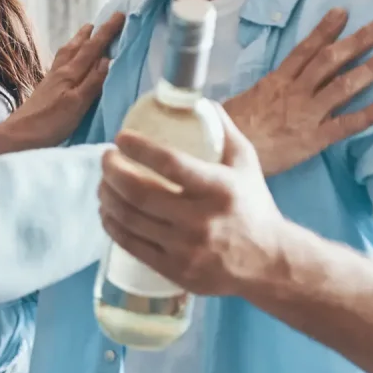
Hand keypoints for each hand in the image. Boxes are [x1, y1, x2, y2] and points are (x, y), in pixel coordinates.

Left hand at [0, 15, 125, 154]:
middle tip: (100, 21)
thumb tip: (108, 58)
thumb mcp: (77, 104)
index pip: (92, 48)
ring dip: (77, 42)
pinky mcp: (44, 90)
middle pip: (77, 47)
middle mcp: (59, 73)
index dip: (107, 32)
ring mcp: (50, 80)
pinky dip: (68, 56)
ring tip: (85, 33)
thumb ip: (93, 82)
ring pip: (66, 54)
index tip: (120, 15)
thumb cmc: (49, 124)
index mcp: (69, 74)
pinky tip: (67, 61)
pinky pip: (60, 64)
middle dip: (91, 33)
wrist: (16, 136)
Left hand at [99, 111, 291, 297]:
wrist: (269, 262)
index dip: (139, 148)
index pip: (170, 163)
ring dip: (107, 197)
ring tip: (103, 183)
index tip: (121, 138)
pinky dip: (112, 225)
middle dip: (112, 172)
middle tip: (106, 159)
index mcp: (219, 188)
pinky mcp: (174, 270)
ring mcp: (185, 248)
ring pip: (129, 219)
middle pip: (139, 192)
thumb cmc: (253, 207)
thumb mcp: (247, 164)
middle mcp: (201, 220)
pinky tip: (107, 211)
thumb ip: (225, 132)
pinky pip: (131, 245)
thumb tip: (200, 103)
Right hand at [224, 8, 372, 174]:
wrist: (223, 158)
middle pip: (330, 60)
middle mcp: (295, 93)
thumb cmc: (226, 132)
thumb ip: (255, 93)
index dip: (324, 30)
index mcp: (276, 82)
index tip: (342, 13)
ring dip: (371, 67)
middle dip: (358, 40)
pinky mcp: (314, 139)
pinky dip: (369, 113)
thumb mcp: (236, 103)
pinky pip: (346, 124)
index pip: (304, 50)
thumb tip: (257, 86)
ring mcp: (307, 114)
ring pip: (344, 85)